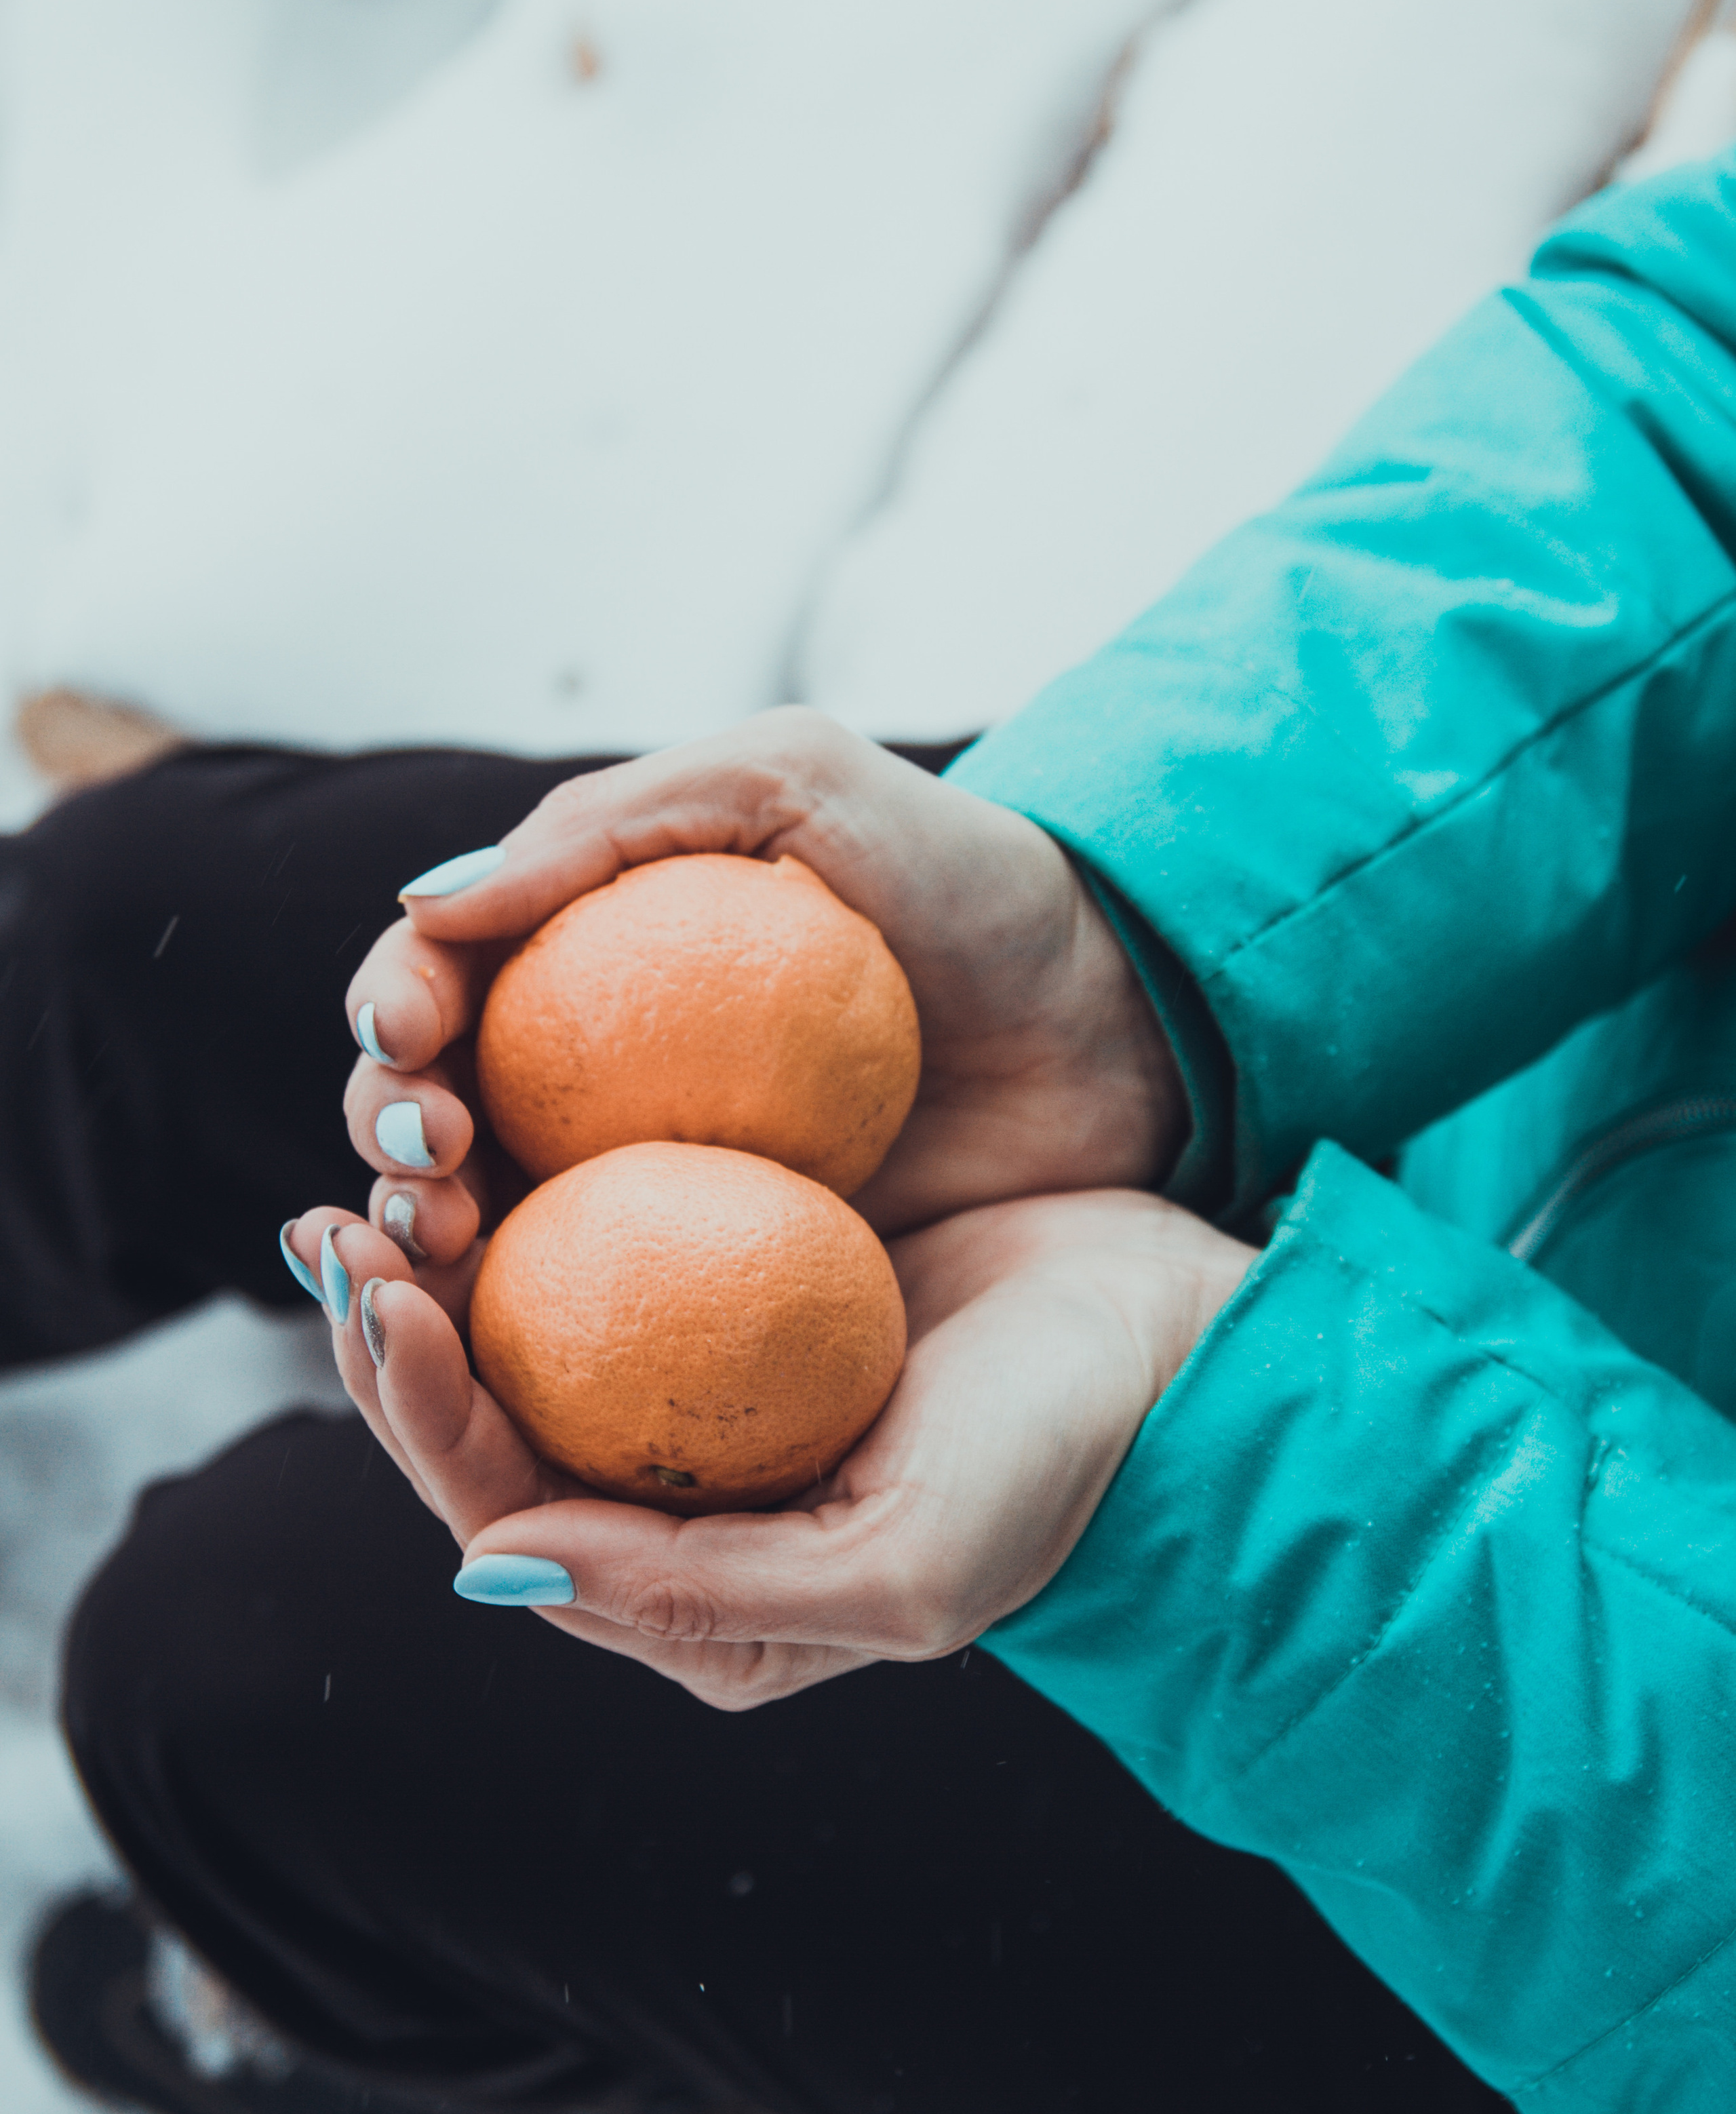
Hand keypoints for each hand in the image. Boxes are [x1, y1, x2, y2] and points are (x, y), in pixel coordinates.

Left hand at [286, 1189, 1253, 1710]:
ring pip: (528, 1343)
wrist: (1173, 1344)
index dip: (420, 1415)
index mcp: (697, 1613)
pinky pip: (604, 1254)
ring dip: (440, 1260)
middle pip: (487, 1432)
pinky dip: (534, 1199)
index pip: (508, 1521)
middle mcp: (678, 1522)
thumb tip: (491, 1565)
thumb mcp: (899, 1567)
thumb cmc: (1056, 1467)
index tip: (382, 1293)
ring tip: (383, 1162)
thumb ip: (698, 1594)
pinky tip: (487, 1122)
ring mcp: (706, 1410)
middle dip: (392, 1334)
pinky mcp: (736, 1306)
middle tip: (337, 1218)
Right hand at [338, 707, 1184, 1261]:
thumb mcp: (794, 783)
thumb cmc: (964, 882)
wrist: (1116, 1025)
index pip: (445, 983)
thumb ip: (608, 825)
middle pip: (435, 1108)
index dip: (399, 1012)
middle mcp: (603, 1069)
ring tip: (449, 1245)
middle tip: (436, 1162)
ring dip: (427, 1236)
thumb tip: (427, 907)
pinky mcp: (721, 1281)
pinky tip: (515, 1330)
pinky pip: (598, 1311)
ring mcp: (655, 1182)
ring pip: (491, 1222)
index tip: (420, 1042)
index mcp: (597, 950)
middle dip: (391, 1133)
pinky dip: (530, 1324)